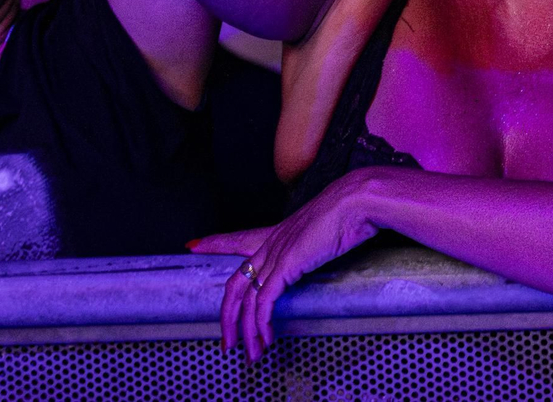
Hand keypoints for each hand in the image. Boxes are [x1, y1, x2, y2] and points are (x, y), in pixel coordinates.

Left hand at [188, 171, 379, 361]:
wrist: (357, 200)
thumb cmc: (352, 208)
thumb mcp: (332, 225)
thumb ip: (324, 236)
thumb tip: (338, 237)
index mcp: (281, 232)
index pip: (240, 238)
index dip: (217, 243)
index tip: (195, 245)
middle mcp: (273, 243)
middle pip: (235, 282)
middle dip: (227, 315)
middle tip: (227, 341)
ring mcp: (277, 254)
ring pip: (247, 299)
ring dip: (247, 331)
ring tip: (252, 352)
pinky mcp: (286, 266)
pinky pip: (264, 301)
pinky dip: (262, 323)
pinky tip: (266, 337)